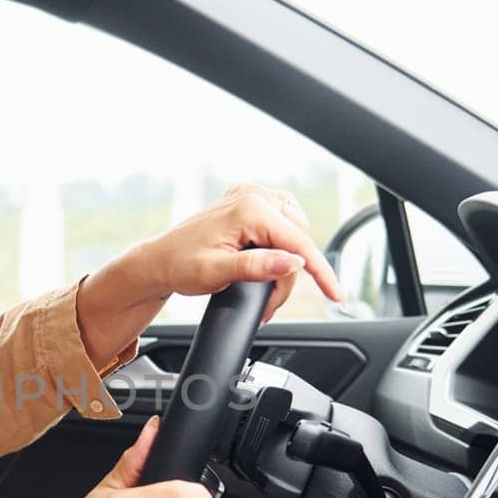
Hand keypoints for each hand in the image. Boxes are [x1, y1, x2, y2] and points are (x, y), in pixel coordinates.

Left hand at [127, 182, 343, 322]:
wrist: (160, 260)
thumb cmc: (181, 266)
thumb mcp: (217, 273)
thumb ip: (257, 267)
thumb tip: (294, 263)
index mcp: (249, 209)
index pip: (299, 242)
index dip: (321, 273)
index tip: (337, 295)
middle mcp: (253, 195)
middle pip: (297, 240)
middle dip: (289, 274)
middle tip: (267, 302)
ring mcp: (252, 195)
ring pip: (293, 231)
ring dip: (285, 259)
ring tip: (261, 283)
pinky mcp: (249, 200)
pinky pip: (282, 221)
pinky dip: (280, 243)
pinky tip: (266, 258)